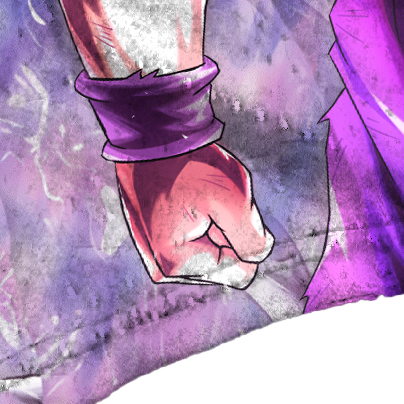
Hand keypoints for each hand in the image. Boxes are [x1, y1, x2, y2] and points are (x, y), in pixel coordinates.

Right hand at [115, 142, 273, 285]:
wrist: (146, 132)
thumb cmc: (186, 163)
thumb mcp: (232, 199)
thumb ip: (250, 238)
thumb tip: (256, 254)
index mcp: (176, 263)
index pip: (238, 271)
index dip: (244, 237)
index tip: (227, 208)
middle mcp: (160, 264)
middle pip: (220, 259)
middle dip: (226, 230)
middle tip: (212, 196)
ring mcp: (152, 248)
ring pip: (206, 245)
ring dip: (213, 220)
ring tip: (197, 190)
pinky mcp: (149, 233)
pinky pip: (187, 234)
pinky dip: (196, 213)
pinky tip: (187, 189)